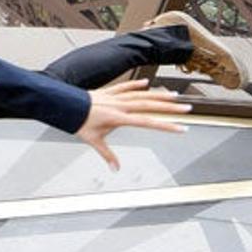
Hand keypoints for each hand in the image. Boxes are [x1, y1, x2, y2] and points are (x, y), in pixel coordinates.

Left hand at [75, 79, 190, 170]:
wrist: (65, 104)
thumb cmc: (78, 121)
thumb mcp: (93, 140)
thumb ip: (107, 155)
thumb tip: (115, 168)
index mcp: (119, 118)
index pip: (147, 122)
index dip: (166, 126)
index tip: (181, 128)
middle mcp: (119, 105)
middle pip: (150, 105)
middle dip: (170, 108)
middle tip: (187, 108)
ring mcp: (115, 97)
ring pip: (141, 94)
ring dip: (158, 94)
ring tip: (174, 95)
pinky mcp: (108, 91)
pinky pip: (125, 86)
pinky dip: (136, 85)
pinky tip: (148, 83)